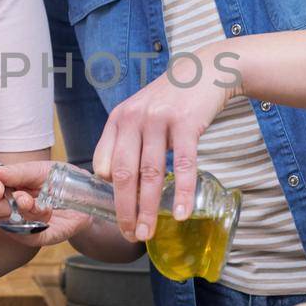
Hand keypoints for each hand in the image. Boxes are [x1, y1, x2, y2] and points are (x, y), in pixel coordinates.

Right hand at [0, 161, 89, 248]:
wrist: (89, 193)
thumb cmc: (60, 179)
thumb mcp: (40, 170)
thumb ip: (18, 172)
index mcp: (4, 188)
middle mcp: (9, 207)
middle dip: (0, 205)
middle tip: (19, 196)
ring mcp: (23, 224)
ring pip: (10, 224)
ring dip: (22, 211)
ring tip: (34, 201)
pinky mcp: (40, 237)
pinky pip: (29, 237)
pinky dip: (36, 224)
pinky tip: (46, 211)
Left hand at [92, 43, 234, 241]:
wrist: (204, 71)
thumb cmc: (170, 100)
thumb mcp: (138, 113)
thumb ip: (125, 141)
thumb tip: (112, 181)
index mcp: (118, 120)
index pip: (102, 164)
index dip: (106, 193)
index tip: (113, 216)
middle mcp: (133, 119)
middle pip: (123, 173)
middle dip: (124, 209)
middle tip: (128, 234)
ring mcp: (159, 120)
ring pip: (150, 173)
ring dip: (148, 208)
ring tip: (148, 232)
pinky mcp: (186, 123)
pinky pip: (184, 165)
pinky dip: (182, 192)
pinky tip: (179, 213)